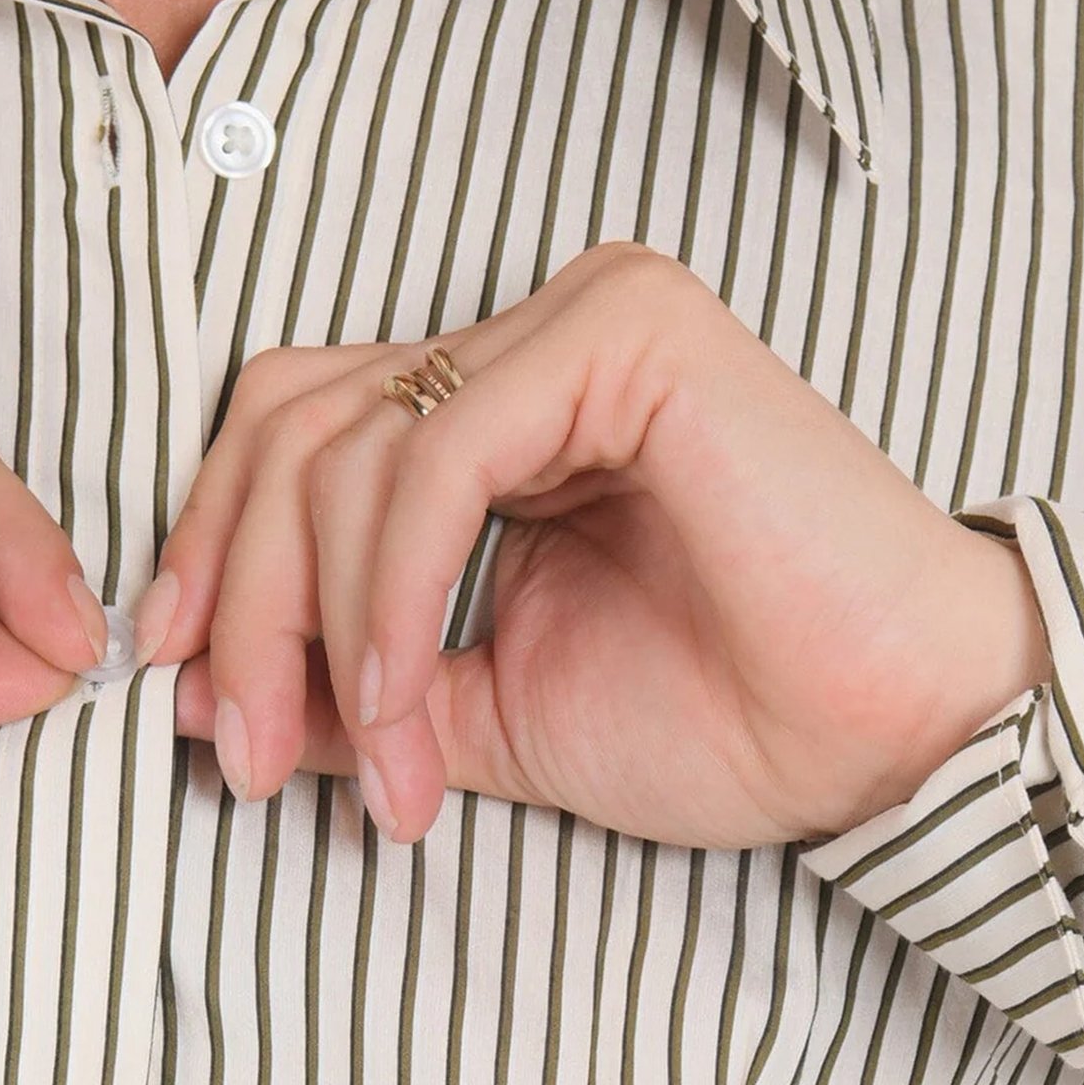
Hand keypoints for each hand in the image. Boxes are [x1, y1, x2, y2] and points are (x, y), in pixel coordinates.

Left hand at [132, 243, 1050, 849]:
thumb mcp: (486, 711)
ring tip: (378, 767)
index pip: (296, 437)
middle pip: (291, 427)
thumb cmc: (732, 721)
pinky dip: (389, 589)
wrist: (897, 738)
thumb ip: (350, 683)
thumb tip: (187, 691)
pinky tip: (408, 698)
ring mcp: (584, 317)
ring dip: (318, 626)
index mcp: (504, 406)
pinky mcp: (630, 332)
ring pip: (345, 444)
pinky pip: (436, 455)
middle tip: (243, 755)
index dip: (215, 560)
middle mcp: (537, 339)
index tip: (191, 706)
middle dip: (237, 602)